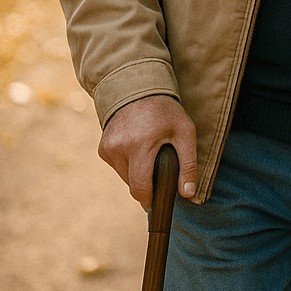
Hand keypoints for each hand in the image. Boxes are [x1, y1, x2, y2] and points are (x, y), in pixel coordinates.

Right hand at [98, 94, 197, 209]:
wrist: (139, 88)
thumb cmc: (166, 111)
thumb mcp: (185, 132)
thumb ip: (188, 164)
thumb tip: (188, 194)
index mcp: (140, 145)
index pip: (140, 187)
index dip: (149, 200)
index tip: (157, 202)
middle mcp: (119, 148)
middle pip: (132, 184)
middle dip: (146, 184)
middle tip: (159, 171)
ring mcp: (108, 148)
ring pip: (124, 176)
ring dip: (137, 173)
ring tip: (150, 154)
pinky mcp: (102, 147)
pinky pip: (117, 166)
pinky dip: (128, 163)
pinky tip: (138, 148)